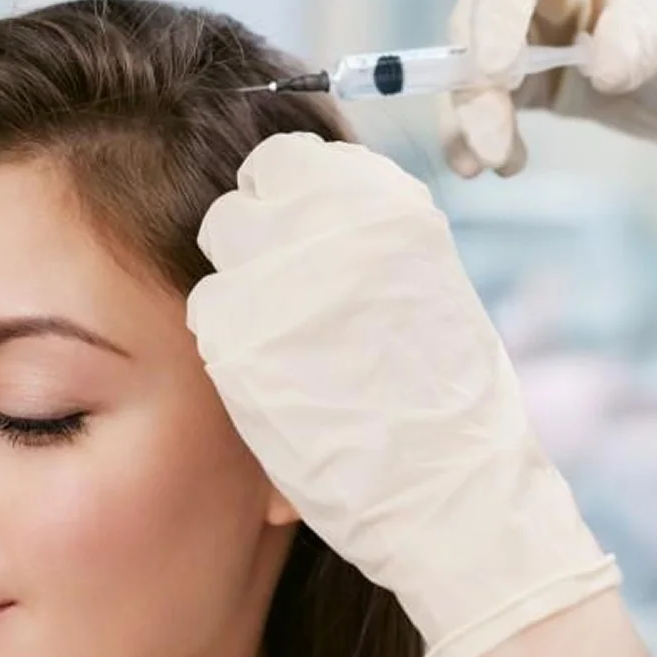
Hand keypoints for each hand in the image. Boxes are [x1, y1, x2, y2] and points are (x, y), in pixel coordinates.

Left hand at [187, 132, 621, 656]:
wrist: (452, 494)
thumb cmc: (451, 408)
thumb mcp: (425, 289)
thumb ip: (363, 246)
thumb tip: (307, 228)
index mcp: (384, 208)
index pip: (289, 161)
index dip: (279, 198)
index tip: (289, 235)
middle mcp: (327, 229)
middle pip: (241, 200)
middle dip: (250, 239)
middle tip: (274, 292)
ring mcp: (277, 282)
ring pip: (215, 252)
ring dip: (235, 287)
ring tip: (275, 340)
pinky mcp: (239, 343)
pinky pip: (205, 313)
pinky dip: (224, 338)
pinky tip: (263, 375)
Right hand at [441, 0, 656, 177]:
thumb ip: (640, 40)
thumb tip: (601, 69)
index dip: (492, 19)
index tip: (492, 71)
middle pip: (475, 30)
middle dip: (475, 89)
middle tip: (488, 142)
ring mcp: (524, 41)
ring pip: (470, 76)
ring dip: (469, 122)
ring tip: (491, 164)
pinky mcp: (526, 89)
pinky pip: (488, 112)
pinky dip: (481, 141)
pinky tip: (504, 166)